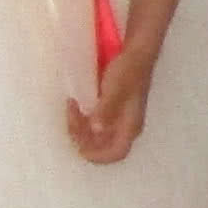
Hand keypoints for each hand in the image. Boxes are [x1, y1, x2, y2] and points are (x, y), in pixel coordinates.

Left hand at [66, 46, 151, 165]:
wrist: (135, 52)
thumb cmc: (127, 71)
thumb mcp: (115, 89)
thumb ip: (106, 109)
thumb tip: (96, 129)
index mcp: (130, 126)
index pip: (116, 153)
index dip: (97, 155)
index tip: (78, 142)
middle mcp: (126, 127)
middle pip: (103, 146)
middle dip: (84, 138)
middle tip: (71, 117)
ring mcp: (120, 119)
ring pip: (98, 135)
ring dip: (81, 128)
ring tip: (71, 109)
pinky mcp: (113, 109)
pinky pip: (96, 123)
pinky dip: (84, 120)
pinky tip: (77, 106)